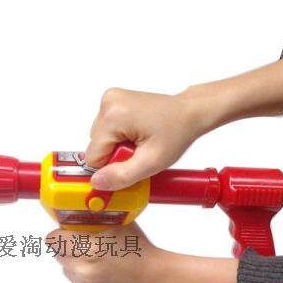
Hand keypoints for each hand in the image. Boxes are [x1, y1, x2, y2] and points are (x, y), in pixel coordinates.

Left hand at [48, 222, 239, 282]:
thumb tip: (73, 207)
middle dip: (70, 249)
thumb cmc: (139, 248)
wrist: (157, 279)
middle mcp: (84, 271)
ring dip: (78, 266)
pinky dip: (85, 282)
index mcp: (89, 249)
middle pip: (59, 255)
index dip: (60, 234)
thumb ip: (94, 217)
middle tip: (88, 247)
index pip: (53, 240)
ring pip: (68, 272)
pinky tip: (104, 277)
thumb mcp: (118, 223)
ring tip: (101, 263)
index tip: (67, 233)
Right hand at [85, 88, 202, 190]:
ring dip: (117, 146)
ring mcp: (110, 99)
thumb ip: (122, 176)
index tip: (132, 162)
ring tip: (140, 141)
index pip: (93, 157)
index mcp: (113, 116)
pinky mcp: (113, 100)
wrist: (189, 112)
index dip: (112, 166)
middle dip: (115, 155)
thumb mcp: (151, 162)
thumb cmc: (176, 132)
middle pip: (96, 147)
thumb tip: (96, 182)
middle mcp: (108, 103)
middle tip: (140, 151)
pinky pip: (106, 129)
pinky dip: (118, 136)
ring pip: (100, 139)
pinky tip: (136, 134)